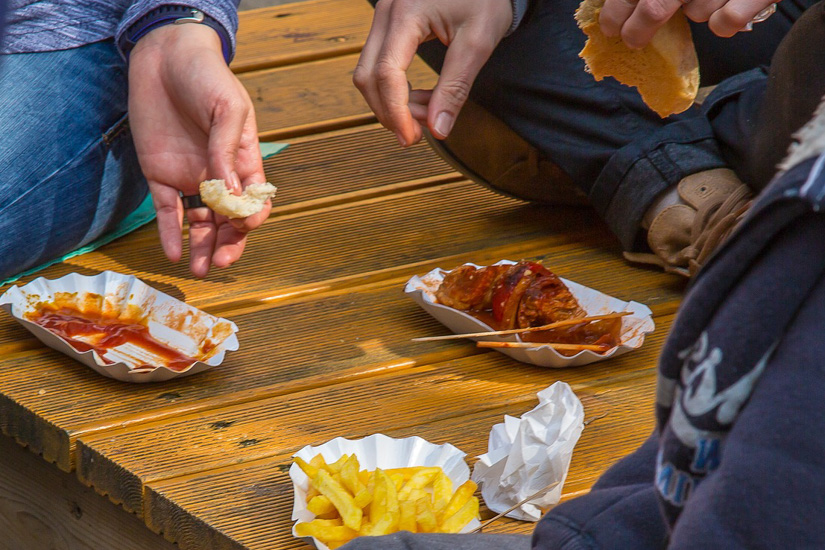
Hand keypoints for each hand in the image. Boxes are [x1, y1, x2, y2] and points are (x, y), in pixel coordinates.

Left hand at [128, 23, 268, 277]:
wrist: (164, 58)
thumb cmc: (206, 78)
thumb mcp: (227, 109)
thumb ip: (227, 151)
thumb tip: (231, 192)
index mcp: (244, 161)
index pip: (253, 200)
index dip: (251, 216)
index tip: (244, 225)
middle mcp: (219, 176)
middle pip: (228, 220)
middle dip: (228, 244)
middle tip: (220, 262)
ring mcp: (190, 179)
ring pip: (201, 223)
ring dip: (202, 247)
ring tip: (200, 270)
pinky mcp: (160, 177)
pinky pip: (167, 212)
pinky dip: (170, 234)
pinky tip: (174, 255)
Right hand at [353, 0, 511, 146]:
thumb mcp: (477, 44)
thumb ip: (455, 89)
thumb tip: (438, 129)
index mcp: (407, 13)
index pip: (386, 73)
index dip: (395, 112)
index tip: (411, 139)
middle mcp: (387, 12)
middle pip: (368, 76)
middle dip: (390, 112)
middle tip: (418, 134)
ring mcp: (383, 17)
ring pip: (368, 74)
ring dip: (392, 103)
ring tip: (427, 114)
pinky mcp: (388, 26)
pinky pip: (378, 65)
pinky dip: (395, 90)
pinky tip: (420, 98)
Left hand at [599, 0, 777, 48]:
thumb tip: (620, 10)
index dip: (616, 11)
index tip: (610, 27)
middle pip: (656, 6)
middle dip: (638, 29)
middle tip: (633, 40)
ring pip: (696, 13)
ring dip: (698, 9)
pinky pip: (724, 23)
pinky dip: (724, 21)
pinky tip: (729, 7)